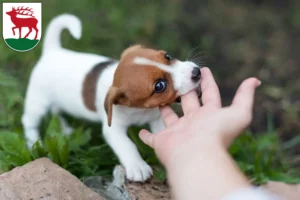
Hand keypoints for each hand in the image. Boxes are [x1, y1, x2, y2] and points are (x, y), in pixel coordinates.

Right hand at [139, 67, 259, 165]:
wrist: (196, 156)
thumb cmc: (216, 134)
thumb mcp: (239, 113)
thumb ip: (245, 96)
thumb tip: (255, 80)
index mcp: (209, 115)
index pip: (210, 94)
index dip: (208, 82)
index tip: (203, 70)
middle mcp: (193, 123)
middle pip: (189, 103)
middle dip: (186, 91)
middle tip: (180, 78)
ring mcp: (177, 132)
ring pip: (169, 118)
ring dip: (165, 109)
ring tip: (161, 97)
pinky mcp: (162, 142)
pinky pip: (151, 138)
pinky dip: (146, 135)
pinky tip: (141, 130)